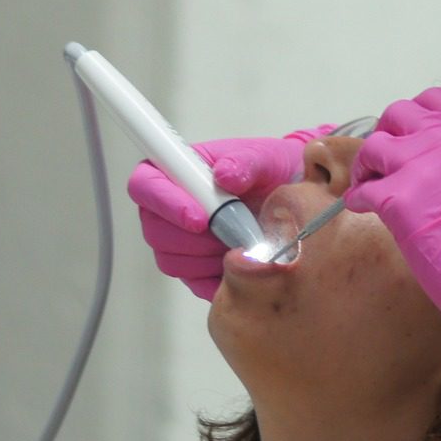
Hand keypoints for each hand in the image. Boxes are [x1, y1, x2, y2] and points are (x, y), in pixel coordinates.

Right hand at [129, 127, 331, 300]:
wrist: (295, 201)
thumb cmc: (272, 171)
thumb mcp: (266, 157)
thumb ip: (245, 161)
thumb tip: (223, 176)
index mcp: (176, 171)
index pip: (145, 185)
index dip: (165, 204)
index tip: (200, 219)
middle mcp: (170, 208)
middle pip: (155, 231)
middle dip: (193, 238)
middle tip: (234, 236)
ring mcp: (179, 241)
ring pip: (172, 261)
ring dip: (208, 257)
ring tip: (244, 244)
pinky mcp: (195, 269)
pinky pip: (194, 282)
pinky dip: (218, 277)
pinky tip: (244, 265)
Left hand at [347, 89, 440, 379]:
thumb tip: (433, 163)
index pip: (433, 98)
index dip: (414, 118)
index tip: (410, 139)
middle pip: (396, 114)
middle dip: (387, 136)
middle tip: (386, 163)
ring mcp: (420, 166)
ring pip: (373, 147)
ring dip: (367, 167)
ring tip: (371, 187)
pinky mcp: (399, 200)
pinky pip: (362, 190)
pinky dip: (358, 200)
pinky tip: (367, 211)